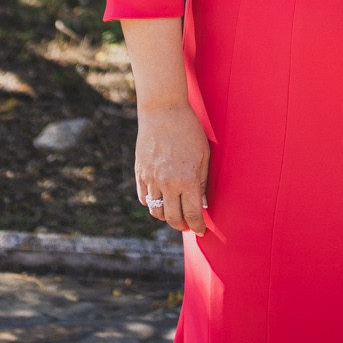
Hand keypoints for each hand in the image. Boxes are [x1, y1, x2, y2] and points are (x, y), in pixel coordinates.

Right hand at [134, 101, 209, 235]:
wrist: (163, 111)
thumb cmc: (189, 130)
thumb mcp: (203, 155)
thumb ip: (202, 182)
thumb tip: (200, 204)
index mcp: (186, 179)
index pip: (191, 214)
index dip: (197, 226)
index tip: (200, 231)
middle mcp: (167, 183)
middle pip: (172, 218)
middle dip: (182, 225)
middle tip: (188, 225)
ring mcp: (151, 179)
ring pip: (156, 211)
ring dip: (166, 217)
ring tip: (174, 213)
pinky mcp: (139, 173)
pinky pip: (144, 198)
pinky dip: (152, 204)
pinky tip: (161, 201)